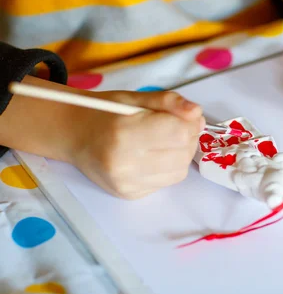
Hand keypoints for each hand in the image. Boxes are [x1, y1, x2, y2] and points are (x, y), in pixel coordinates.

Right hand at [70, 90, 204, 199]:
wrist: (74, 136)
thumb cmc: (105, 113)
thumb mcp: (136, 98)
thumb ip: (169, 102)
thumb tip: (197, 114)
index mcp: (125, 133)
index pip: (179, 133)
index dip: (189, 123)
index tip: (183, 116)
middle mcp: (124, 164)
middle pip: (183, 154)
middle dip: (187, 139)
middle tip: (175, 127)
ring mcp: (126, 183)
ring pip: (179, 171)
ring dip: (181, 154)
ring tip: (164, 141)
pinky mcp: (129, 195)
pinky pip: (166, 182)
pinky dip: (168, 167)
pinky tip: (152, 156)